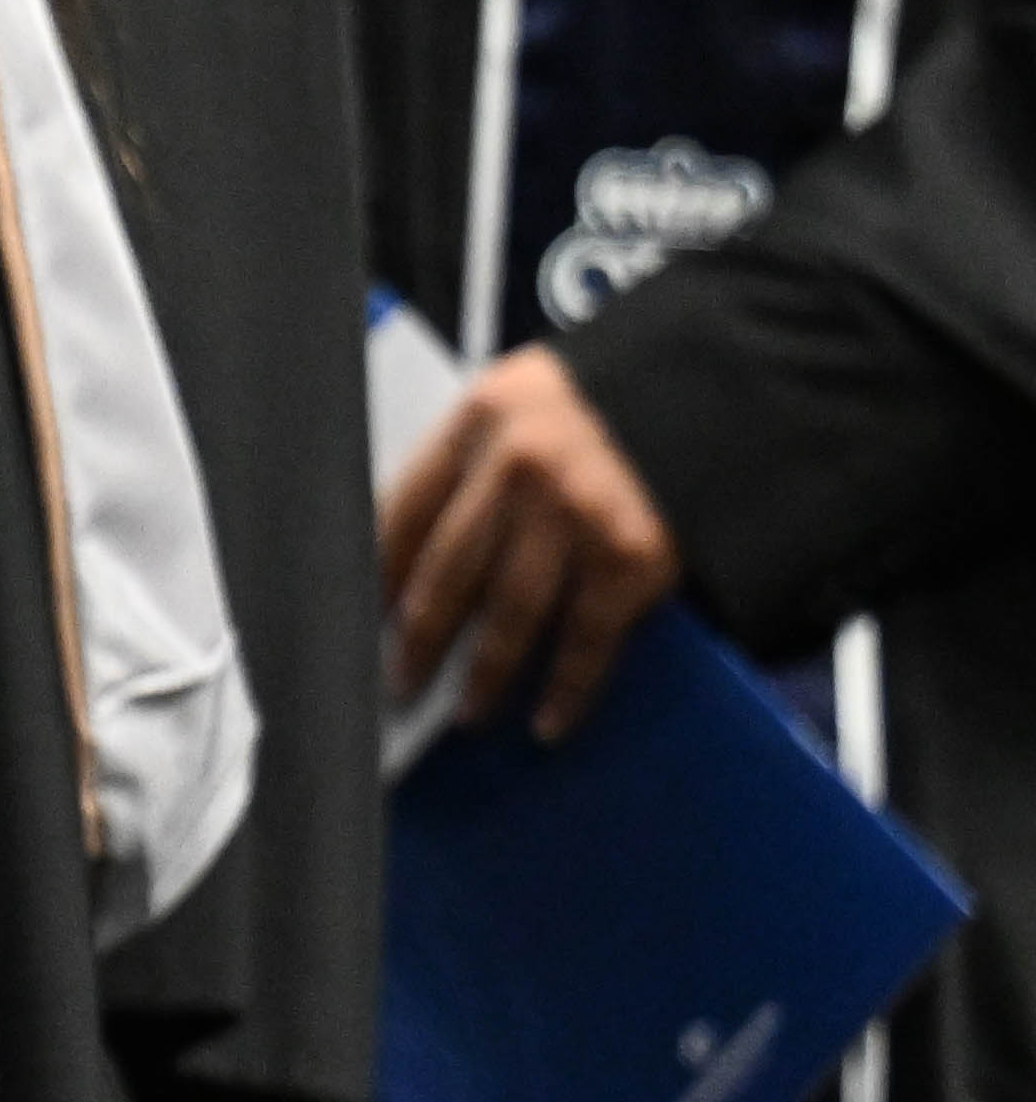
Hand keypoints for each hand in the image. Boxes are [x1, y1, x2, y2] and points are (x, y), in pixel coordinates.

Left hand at [384, 343, 684, 739]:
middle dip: (418, 640)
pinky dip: (567, 689)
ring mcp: (576, 514)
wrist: (738, 381)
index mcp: (480, 418)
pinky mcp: (634, 556)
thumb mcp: (532, 399)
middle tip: (400, 684)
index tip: (363, 620)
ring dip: (484, 676)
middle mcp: (518, 466)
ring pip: (508, 616)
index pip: (399, 512)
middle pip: (446, 573)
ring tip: (468, 712)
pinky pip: (587, 639)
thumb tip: (421, 545)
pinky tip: (548, 719)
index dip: (376, 577)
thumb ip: (480, 457)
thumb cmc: (628, 395)